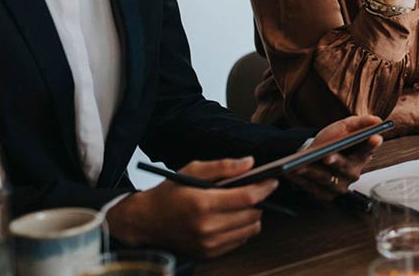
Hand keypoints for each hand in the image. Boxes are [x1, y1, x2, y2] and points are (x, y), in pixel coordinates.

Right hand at [106, 158, 276, 258]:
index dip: (264, 187)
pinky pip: (239, 241)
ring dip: (253, 215)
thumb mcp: (193, 170)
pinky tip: (232, 217)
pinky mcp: (208, 254)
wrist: (145, 222)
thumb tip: (249, 163)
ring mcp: (208, 243)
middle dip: (260, 200)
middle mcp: (207, 227)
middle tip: (257, 189)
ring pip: (250, 230)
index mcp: (203, 204)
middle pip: (252, 214)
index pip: (247, 197)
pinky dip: (241, 228)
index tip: (273, 180)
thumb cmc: (169, 192)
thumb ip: (223, 166)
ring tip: (244, 203)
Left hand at [283, 115, 383, 199]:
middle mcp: (353, 173)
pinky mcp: (325, 195)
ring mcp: (340, 186)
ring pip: (326, 179)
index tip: (374, 138)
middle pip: (345, 168)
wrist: (315, 154)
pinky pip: (313, 188)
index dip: (371, 145)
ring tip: (300, 164)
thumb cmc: (332, 140)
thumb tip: (377, 120)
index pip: (368, 150)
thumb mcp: (345, 126)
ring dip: (312, 172)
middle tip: (326, 156)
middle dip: (335, 161)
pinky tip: (292, 172)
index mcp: (362, 156)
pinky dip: (302, 180)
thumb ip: (361, 123)